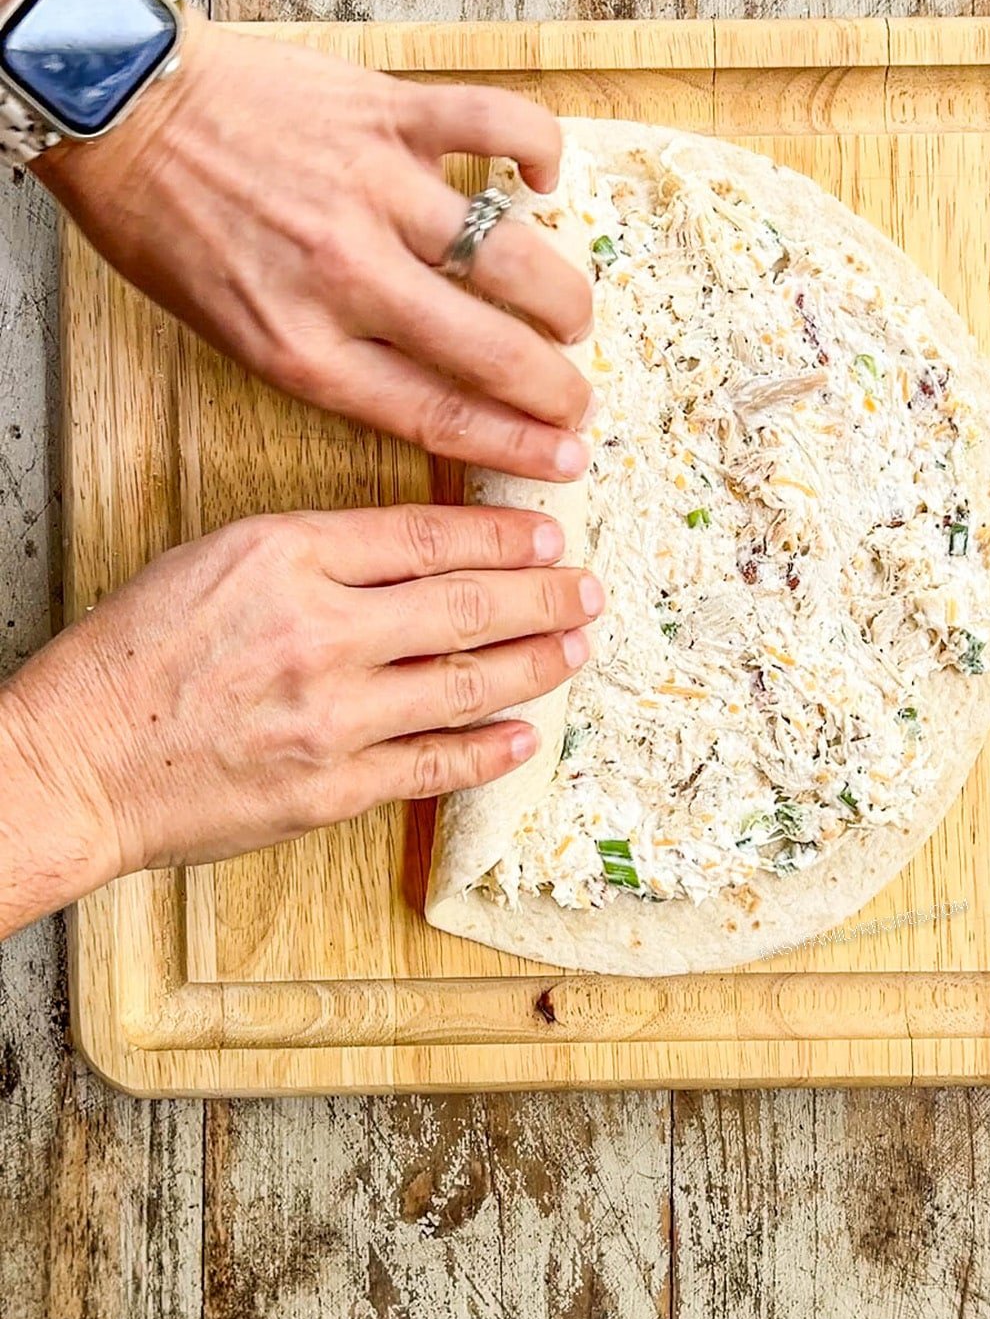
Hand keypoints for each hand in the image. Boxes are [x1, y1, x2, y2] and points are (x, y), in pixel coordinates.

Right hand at [0, 504, 600, 921]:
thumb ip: (313, 551)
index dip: (500, 534)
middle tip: (587, 589)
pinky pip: (435, 764)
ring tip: (575, 648)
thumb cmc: (130, 658)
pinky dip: (488, 748)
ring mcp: (332, 714)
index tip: (546, 531)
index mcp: (286, 555)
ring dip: (534, 664)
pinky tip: (523, 734)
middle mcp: (320, 629)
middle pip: (464, 604)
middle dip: (542, 594)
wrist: (74, 762)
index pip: (425, 535)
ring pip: (465, 681)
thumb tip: (413, 552)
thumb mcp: (212, 560)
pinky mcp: (332, 787)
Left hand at [37, 19, 594, 480]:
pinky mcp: (385, 116)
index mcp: (302, 346)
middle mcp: (347, 276)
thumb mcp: (232, 332)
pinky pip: (496, 128)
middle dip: (557, 386)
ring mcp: (373, 191)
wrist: (120, 107)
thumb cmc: (170, 228)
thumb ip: (330, 362)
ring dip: (561, 295)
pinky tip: (544, 182)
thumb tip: (427, 387)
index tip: (564, 457)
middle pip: (490, 350)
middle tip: (579, 395)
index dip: (515, 443)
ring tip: (571, 313)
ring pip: (511, 256)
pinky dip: (538, 154)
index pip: (436, 413)